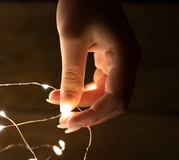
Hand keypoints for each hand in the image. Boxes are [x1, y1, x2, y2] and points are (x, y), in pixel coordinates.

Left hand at [47, 0, 140, 132]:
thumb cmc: (80, 4)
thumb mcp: (72, 39)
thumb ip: (71, 75)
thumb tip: (67, 107)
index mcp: (125, 57)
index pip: (115, 99)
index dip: (93, 116)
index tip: (68, 123)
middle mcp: (127, 62)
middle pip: (114, 102)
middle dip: (89, 115)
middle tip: (63, 123)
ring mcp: (120, 61)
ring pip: (106, 95)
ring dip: (83, 104)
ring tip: (56, 103)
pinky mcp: (109, 60)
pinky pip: (100, 85)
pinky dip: (84, 93)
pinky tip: (66, 94)